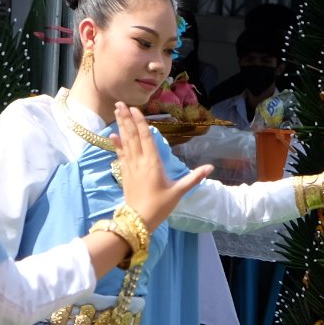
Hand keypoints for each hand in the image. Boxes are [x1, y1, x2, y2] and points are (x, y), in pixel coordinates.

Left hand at [114, 103, 209, 229]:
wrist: (138, 220)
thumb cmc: (160, 206)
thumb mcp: (179, 191)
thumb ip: (194, 178)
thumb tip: (211, 167)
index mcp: (153, 163)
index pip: (146, 138)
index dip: (140, 122)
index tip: (134, 109)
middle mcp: (140, 161)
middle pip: (132, 136)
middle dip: (126, 119)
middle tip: (120, 103)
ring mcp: (130, 167)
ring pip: (125, 142)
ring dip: (121, 126)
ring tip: (116, 111)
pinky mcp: (125, 174)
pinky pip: (120, 155)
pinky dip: (116, 144)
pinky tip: (112, 135)